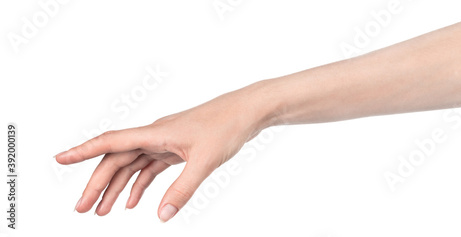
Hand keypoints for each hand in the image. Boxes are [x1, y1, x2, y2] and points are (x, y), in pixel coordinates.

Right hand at [55, 82, 276, 221]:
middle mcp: (155, 135)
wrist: (247, 111)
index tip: (59, 159)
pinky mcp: (176, 148)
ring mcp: (165, 141)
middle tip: (83, 210)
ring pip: (132, 165)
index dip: (83, 151)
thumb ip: (183, 189)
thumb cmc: (226, 127)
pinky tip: (133, 202)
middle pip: (117, 159)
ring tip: (103, 212)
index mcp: (155, 133)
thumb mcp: (205, 161)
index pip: (110, 142)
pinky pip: (150, 167)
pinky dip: (139, 184)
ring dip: (116, 187)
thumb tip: (162, 216)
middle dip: (98, 184)